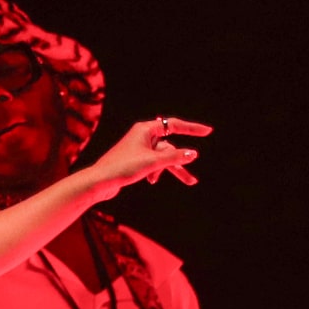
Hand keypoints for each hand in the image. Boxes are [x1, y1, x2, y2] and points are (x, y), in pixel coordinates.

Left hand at [80, 116, 206, 198]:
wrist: (100, 182)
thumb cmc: (123, 168)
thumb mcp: (153, 163)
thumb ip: (174, 158)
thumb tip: (193, 153)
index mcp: (145, 129)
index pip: (174, 125)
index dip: (192, 128)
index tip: (208, 131)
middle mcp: (142, 136)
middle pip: (169, 146)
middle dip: (181, 161)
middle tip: (197, 174)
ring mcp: (138, 148)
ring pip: (162, 157)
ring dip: (170, 169)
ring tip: (190, 182)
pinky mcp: (135, 160)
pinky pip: (153, 163)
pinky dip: (156, 172)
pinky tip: (150, 180)